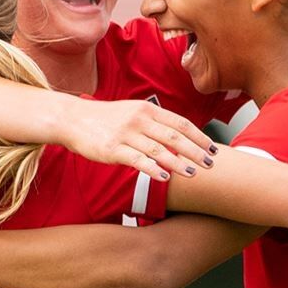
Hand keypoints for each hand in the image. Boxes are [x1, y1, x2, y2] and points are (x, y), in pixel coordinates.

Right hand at [62, 98, 217, 181]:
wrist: (74, 120)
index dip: (200, 137)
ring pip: (159, 150)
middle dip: (195, 151)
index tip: (213, 149)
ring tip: (193, 173)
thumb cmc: (107, 119)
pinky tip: (165, 178)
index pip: (181, 123)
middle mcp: (139, 120)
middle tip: (210, 164)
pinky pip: (137, 161)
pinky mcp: (113, 149)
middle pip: (174, 137)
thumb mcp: (133, 113)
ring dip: (178, 163)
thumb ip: (155, 123)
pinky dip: (153, 169)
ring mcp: (126, 134)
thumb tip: (182, 138)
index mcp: (147, 110)